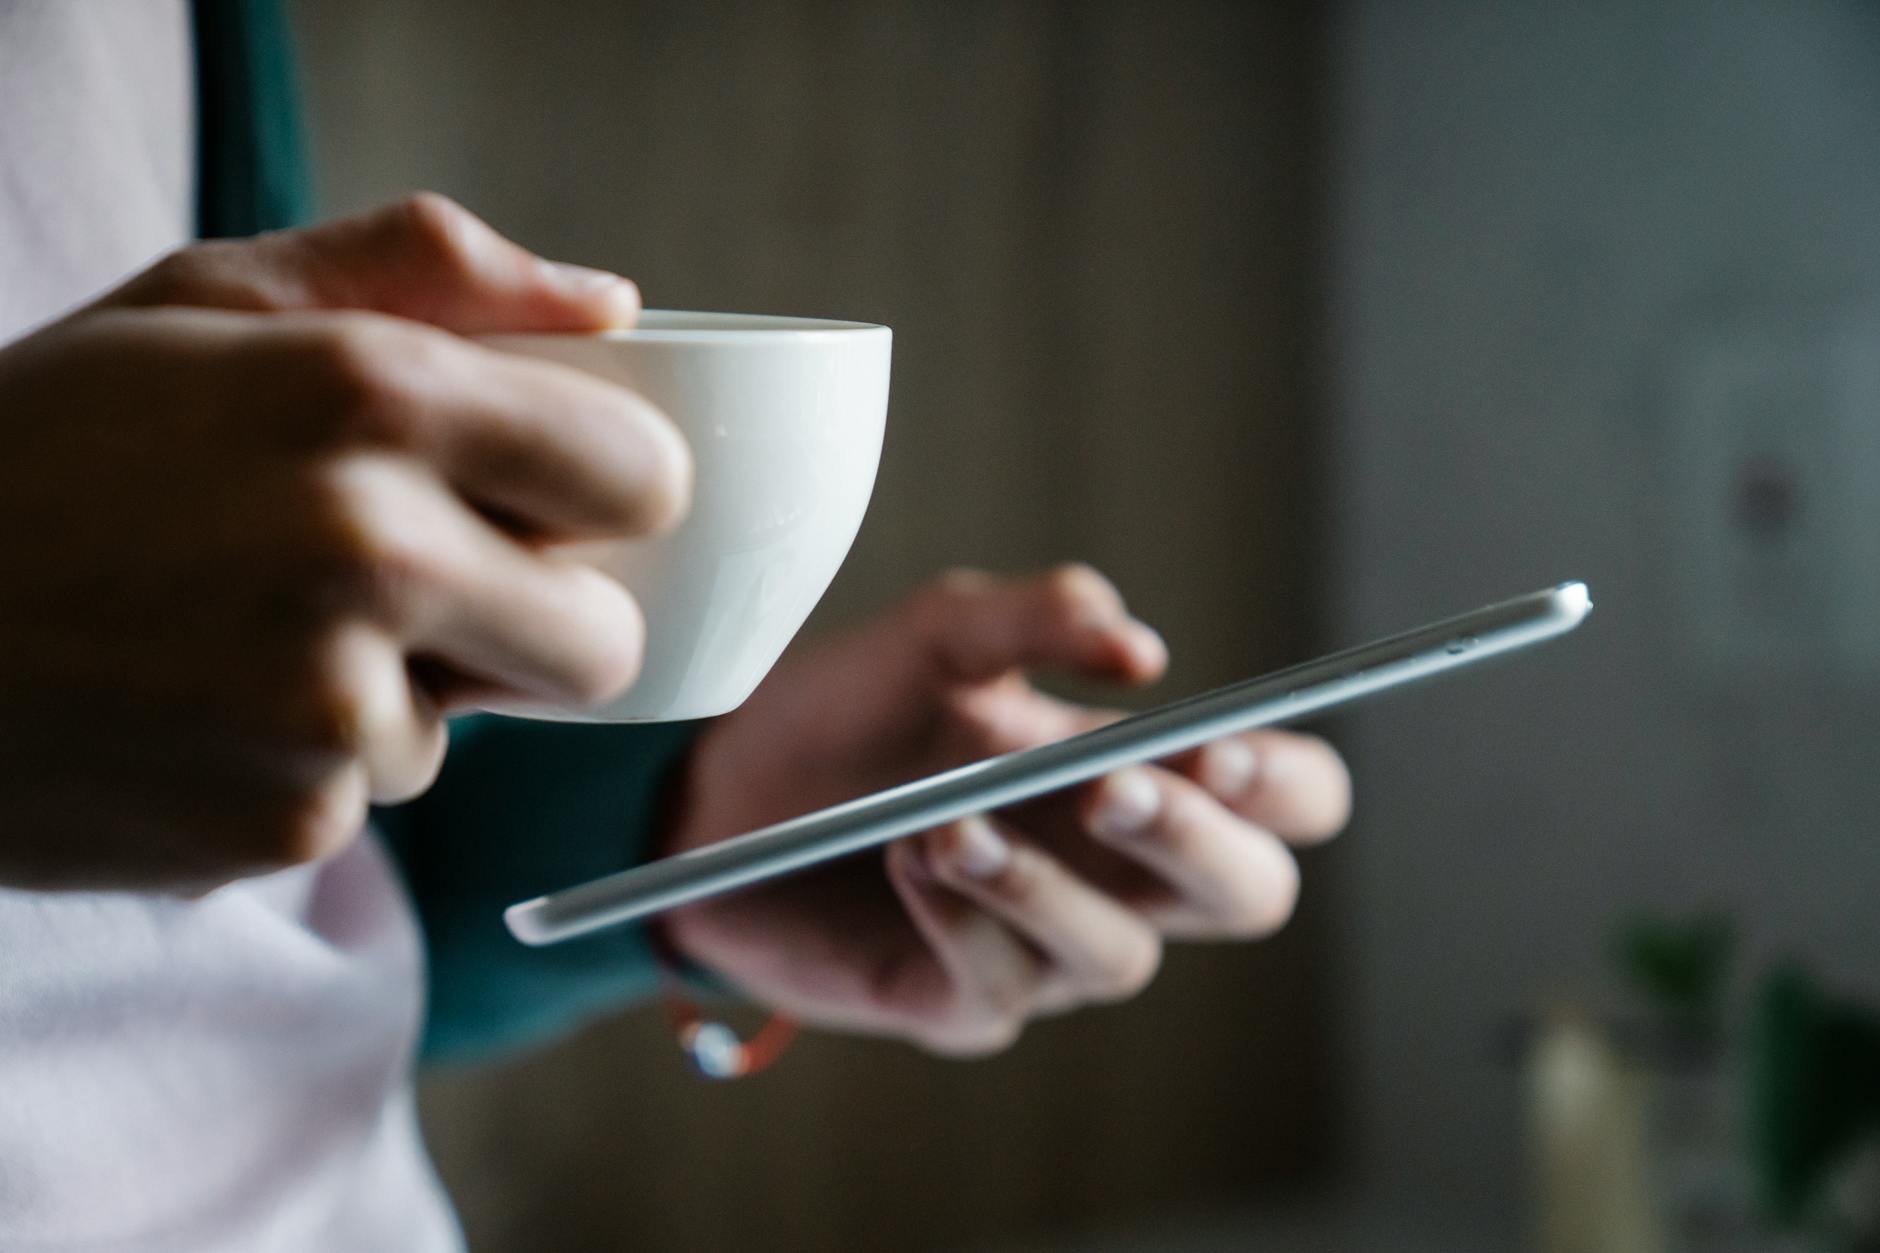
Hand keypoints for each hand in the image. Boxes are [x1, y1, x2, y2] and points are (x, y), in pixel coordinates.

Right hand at [0, 195, 689, 891]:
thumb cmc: (48, 445)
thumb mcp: (211, 302)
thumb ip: (427, 272)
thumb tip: (615, 308)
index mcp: (373, 391)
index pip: (642, 476)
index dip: (610, 497)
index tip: (562, 504)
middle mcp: (369, 542)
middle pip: (606, 639)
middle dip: (542, 623)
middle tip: (427, 589)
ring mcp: (329, 696)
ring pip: (482, 725)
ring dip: (406, 689)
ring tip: (250, 634)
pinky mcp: (288, 816)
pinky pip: (375, 794)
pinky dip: (314, 762)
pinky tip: (203, 707)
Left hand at [662, 566, 1350, 1054]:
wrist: (715, 790)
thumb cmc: (844, 711)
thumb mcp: (935, 636)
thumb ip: (1034, 617)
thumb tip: (1141, 649)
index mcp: (1136, 771)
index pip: (1282, 798)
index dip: (1284, 785)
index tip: (1222, 755)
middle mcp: (1113, 868)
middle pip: (1249, 894)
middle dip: (1200, 846)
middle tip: (1115, 792)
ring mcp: (1044, 944)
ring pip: (1122, 956)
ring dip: (1047, 885)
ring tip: (949, 823)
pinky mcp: (964, 1002)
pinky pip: (1000, 985)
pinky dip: (960, 916)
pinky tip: (906, 860)